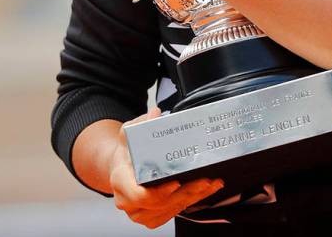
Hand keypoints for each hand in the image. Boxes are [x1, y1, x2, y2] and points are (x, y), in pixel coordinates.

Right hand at [109, 107, 223, 228]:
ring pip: (169, 211)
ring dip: (193, 198)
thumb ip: (142, 123)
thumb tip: (155, 114)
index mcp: (120, 180)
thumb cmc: (127, 152)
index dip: (159, 192)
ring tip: (210, 184)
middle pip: (159, 204)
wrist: (122, 167)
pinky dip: (190, 203)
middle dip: (185, 192)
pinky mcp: (151, 217)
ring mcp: (139, 212)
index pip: (139, 194)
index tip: (176, 183)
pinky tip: (205, 192)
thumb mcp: (129, 132)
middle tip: (204, 181)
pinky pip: (172, 214)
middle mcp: (127, 201)